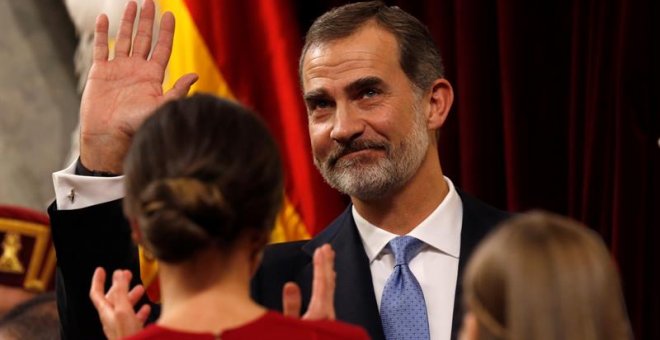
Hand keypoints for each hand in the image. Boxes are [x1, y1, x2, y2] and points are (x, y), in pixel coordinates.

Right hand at [80, 0, 197, 172]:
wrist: (109, 136)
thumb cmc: (136, 125)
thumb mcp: (160, 107)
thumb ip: (177, 91)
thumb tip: (195, 75)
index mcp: (153, 76)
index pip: (162, 48)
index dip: (166, 32)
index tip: (170, 15)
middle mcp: (137, 69)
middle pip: (144, 39)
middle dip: (147, 20)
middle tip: (150, 2)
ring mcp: (119, 69)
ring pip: (125, 39)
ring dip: (128, 22)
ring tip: (132, 4)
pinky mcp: (101, 71)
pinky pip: (102, 47)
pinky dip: (102, 33)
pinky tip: (103, 18)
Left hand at [89, 267, 150, 339]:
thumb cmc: (127, 335)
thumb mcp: (123, 310)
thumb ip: (121, 292)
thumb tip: (117, 274)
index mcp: (106, 312)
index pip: (96, 293)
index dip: (97, 280)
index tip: (101, 269)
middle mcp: (111, 319)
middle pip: (112, 298)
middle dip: (120, 285)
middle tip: (127, 274)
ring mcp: (120, 326)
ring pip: (124, 307)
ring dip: (131, 296)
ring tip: (141, 289)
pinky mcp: (130, 333)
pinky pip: (133, 318)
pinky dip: (139, 310)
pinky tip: (146, 308)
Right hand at [282, 244, 335, 319]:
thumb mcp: (290, 325)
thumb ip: (291, 307)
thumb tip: (290, 285)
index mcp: (319, 313)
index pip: (321, 283)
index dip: (320, 265)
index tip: (320, 250)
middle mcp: (328, 313)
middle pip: (329, 283)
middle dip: (328, 263)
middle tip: (328, 247)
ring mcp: (329, 317)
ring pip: (331, 288)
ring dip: (329, 271)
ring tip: (329, 259)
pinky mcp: (328, 320)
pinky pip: (330, 295)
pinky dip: (329, 283)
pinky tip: (328, 281)